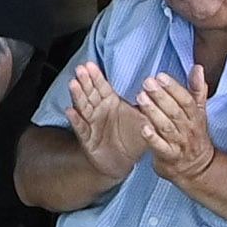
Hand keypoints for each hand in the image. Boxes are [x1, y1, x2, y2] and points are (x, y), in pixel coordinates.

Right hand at [58, 57, 151, 186]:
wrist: (123, 162)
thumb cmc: (132, 138)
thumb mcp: (145, 120)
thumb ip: (148, 106)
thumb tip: (156, 89)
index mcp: (111, 102)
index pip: (102, 86)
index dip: (96, 76)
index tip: (90, 65)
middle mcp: (99, 110)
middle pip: (90, 93)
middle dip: (85, 81)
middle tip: (80, 70)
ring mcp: (91, 123)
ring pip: (83, 107)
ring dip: (77, 95)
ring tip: (73, 84)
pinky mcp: (87, 138)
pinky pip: (81, 128)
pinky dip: (75, 120)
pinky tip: (71, 111)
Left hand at [129, 69, 223, 197]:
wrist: (197, 168)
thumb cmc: (194, 135)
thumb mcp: (199, 112)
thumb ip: (197, 89)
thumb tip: (198, 67)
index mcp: (195, 116)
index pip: (185, 100)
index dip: (173, 87)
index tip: (160, 76)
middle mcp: (188, 129)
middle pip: (175, 111)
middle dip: (161, 96)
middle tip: (147, 82)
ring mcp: (179, 143)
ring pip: (166, 126)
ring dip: (153, 112)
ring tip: (140, 98)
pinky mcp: (169, 156)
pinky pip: (160, 146)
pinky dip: (152, 137)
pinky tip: (142, 127)